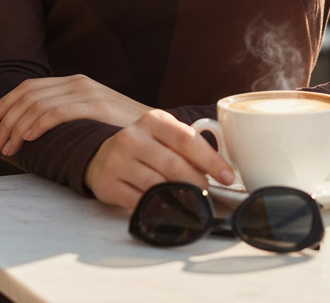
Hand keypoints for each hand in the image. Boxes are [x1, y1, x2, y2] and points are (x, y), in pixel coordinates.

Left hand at [0, 75, 150, 156]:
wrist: (157, 129)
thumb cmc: (121, 129)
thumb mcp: (91, 116)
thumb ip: (68, 115)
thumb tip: (34, 130)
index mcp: (75, 83)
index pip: (29, 87)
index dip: (5, 103)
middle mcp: (78, 83)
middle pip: (28, 95)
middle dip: (6, 119)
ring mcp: (88, 92)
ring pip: (38, 104)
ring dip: (17, 127)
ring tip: (8, 148)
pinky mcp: (96, 106)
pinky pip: (58, 112)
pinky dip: (38, 124)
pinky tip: (29, 138)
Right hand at [84, 109, 234, 208]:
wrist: (102, 156)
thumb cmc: (146, 146)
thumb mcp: (164, 134)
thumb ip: (190, 144)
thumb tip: (222, 168)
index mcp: (153, 120)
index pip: (187, 139)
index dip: (211, 160)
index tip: (228, 176)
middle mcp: (133, 137)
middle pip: (173, 165)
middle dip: (198, 183)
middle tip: (210, 193)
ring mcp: (118, 161)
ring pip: (156, 185)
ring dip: (180, 198)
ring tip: (193, 203)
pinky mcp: (108, 184)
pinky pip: (138, 201)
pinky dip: (157, 208)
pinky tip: (168, 210)